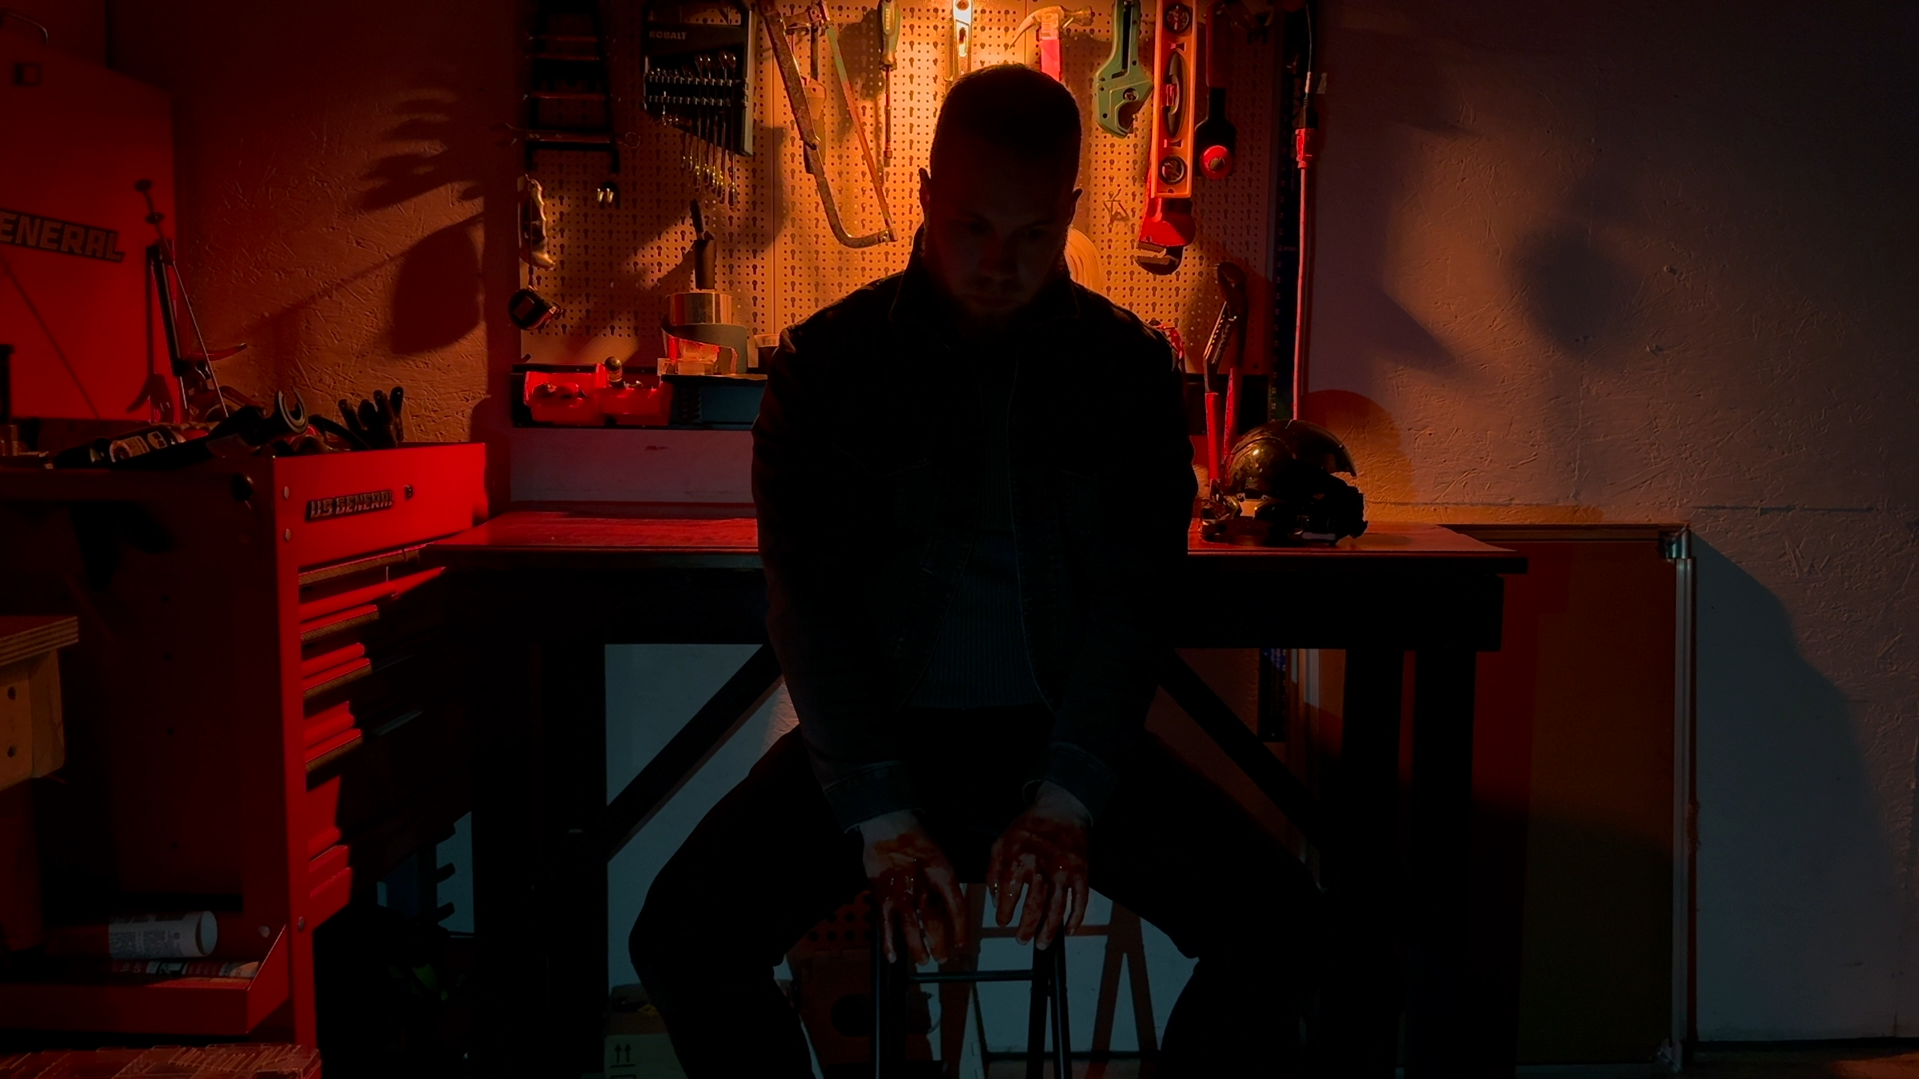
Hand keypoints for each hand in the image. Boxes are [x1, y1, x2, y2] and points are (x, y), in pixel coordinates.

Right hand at [858, 810, 970, 965]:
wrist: (888, 823)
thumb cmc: (917, 838)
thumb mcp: (941, 855)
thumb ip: (945, 883)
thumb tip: (951, 910)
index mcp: (941, 872)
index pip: (955, 907)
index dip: (960, 929)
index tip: (962, 944)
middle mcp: (921, 883)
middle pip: (933, 921)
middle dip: (940, 943)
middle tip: (943, 957)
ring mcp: (899, 890)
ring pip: (910, 926)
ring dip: (918, 947)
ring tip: (924, 960)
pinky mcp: (881, 893)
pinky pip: (884, 922)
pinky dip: (888, 941)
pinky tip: (893, 956)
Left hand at [987, 782, 1090, 949]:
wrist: (1061, 810)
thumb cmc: (1029, 828)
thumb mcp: (1001, 842)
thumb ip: (993, 871)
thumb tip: (994, 898)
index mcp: (1019, 859)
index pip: (1008, 893)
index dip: (1004, 912)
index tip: (1002, 922)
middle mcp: (1041, 867)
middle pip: (1034, 906)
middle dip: (1026, 928)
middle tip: (1021, 940)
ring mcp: (1064, 872)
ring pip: (1057, 908)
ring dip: (1049, 930)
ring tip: (1041, 943)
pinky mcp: (1081, 872)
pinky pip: (1081, 900)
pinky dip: (1076, 918)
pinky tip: (1068, 931)